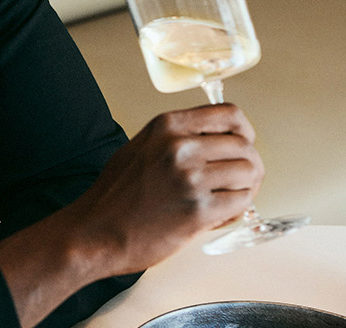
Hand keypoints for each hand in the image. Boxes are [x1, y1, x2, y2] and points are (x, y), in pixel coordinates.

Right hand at [0, 103, 263, 327]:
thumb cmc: (114, 195)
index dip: (244, 131)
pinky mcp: (198, 210)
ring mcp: (190, 178)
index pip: (229, 114)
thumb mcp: (140, 146)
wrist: (95, 231)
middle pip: (244, 145)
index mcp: (166, 126)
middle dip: (247, 164)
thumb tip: (216, 137)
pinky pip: (242, 202)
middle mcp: (180, 147)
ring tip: (228, 198)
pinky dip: (237, 209)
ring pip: (249, 173)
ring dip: (245, 188)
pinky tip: (219, 214)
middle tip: (238, 180)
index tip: (243, 142)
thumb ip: (176, 137)